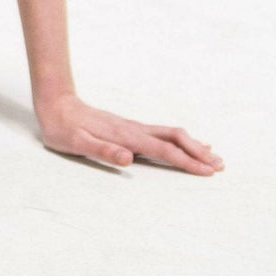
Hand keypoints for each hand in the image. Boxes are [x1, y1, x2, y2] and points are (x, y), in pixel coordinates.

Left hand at [36, 93, 221, 174]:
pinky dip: (180, 140)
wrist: (55, 104)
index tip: (207, 171)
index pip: (163, 150)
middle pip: (175, 138)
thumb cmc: (63, 128)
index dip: (187, 161)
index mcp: (125, 136)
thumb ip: (102, 150)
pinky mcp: (129, 128)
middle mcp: (133, 130)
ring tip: (212, 157)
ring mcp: (132, 128)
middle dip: (198, 152)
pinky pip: (161, 134)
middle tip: (220, 165)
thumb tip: (128, 158)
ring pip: (171, 134)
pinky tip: (187, 144)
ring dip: (193, 145)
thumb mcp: (76, 143)